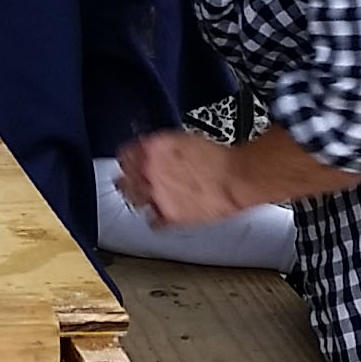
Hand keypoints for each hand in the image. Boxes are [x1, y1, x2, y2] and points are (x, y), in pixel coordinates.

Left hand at [116, 130, 249, 229]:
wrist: (236, 178)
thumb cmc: (218, 159)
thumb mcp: (182, 140)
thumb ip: (160, 148)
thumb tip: (150, 151)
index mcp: (152, 148)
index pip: (124, 155)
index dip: (127, 160)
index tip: (128, 164)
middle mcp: (150, 171)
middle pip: (124, 179)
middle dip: (128, 181)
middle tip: (133, 184)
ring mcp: (157, 195)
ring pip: (134, 200)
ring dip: (139, 199)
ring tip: (148, 199)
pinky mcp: (168, 216)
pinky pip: (152, 220)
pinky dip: (156, 217)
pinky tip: (162, 213)